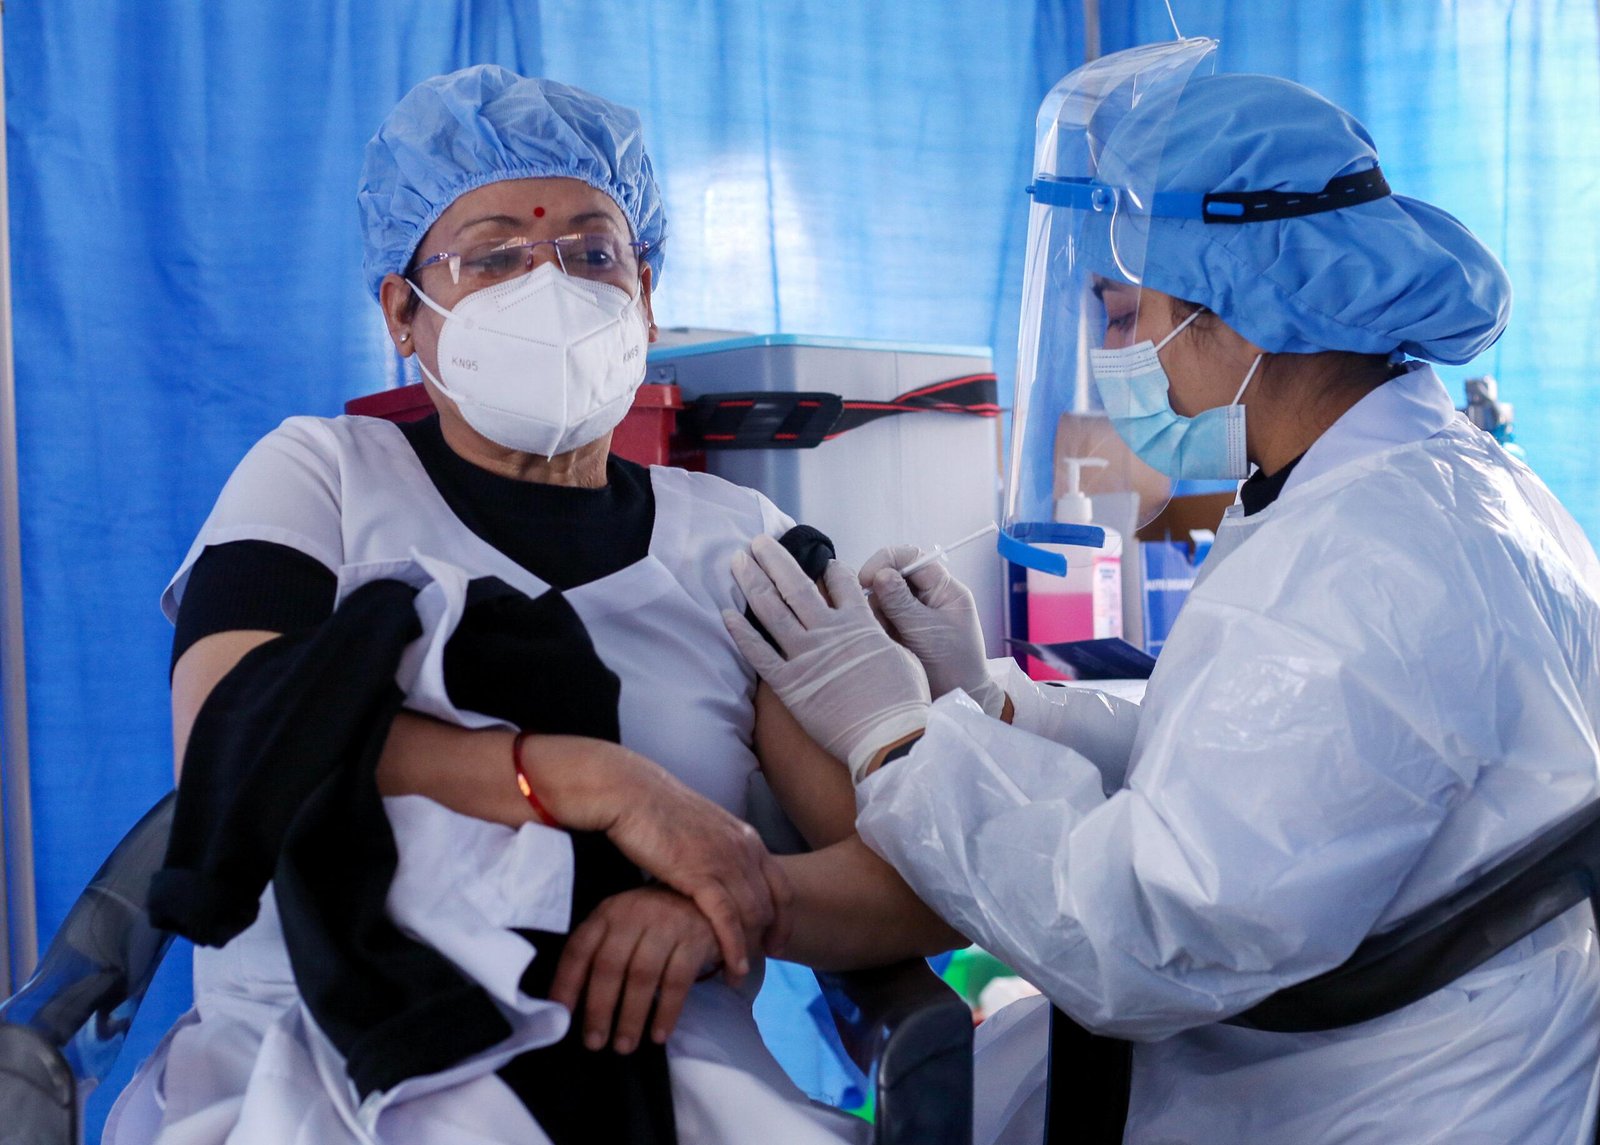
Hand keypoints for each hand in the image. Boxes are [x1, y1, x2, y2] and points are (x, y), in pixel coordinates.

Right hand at [519, 735, 791, 984]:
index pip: (781, 886)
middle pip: (771, 906)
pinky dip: (733, 948)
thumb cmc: (656, 812)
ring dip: (749, 950)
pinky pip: (728, 920)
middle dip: (767, 939)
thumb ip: (717, 852)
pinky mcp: (701, 875)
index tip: (777, 943)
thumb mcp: (701, 831)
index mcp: (746, 837)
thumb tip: (718, 877)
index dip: (784, 919)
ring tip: (739, 975)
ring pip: (752, 916)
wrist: (630, 793)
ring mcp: (725, 861)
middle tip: (757, 965)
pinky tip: (732, 970)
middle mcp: (744, 849)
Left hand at [549, 886, 721, 1053]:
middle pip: (610, 965)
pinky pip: (677, 981)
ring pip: (643, 976)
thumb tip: (570, 1007)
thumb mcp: (620, 928)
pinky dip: (667, 1011)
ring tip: (624, 1045)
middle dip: (599, 1008)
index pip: (579, 949)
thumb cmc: (651, 924)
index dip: (567, 984)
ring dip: (632, 1016)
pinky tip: (659, 1034)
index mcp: (607, 914)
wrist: (703, 902)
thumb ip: (597, 957)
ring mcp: (665, 925)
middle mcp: (633, 915)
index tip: (560, 1017)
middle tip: (594, 1042)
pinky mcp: (694, 940)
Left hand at [724, 533, 930, 781]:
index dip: (828, 567)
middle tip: (758, 541)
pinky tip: (726, 613)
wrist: (890, 737)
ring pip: (771, 610)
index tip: (818, 559)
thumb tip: (872, 622)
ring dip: (752, 581)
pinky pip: (759, 654)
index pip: (840, 581)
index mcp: (859, 622)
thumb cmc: (904, 701)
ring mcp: (806, 656)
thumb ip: (879, 633)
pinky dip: (741, 633)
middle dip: (774, 559)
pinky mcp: (790, 684)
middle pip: (795, 585)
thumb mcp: (901, 653)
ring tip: (737, 560)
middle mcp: (828, 631)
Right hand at [859, 545, 1006, 717]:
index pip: (913, 558)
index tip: (866, 578)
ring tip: (884, 636)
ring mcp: (914, 614)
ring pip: (882, 598)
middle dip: (878, 592)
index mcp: (944, 590)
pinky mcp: (901, 630)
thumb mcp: (926, 631)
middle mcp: (928, 597)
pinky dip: (876, 626)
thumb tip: (879, 574)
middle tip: (873, 615)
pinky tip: (881, 641)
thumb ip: (900, 602)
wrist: (958, 699)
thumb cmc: (953, 666)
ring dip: (876, 613)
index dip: (887, 561)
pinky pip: (881, 618)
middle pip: (893, 576)